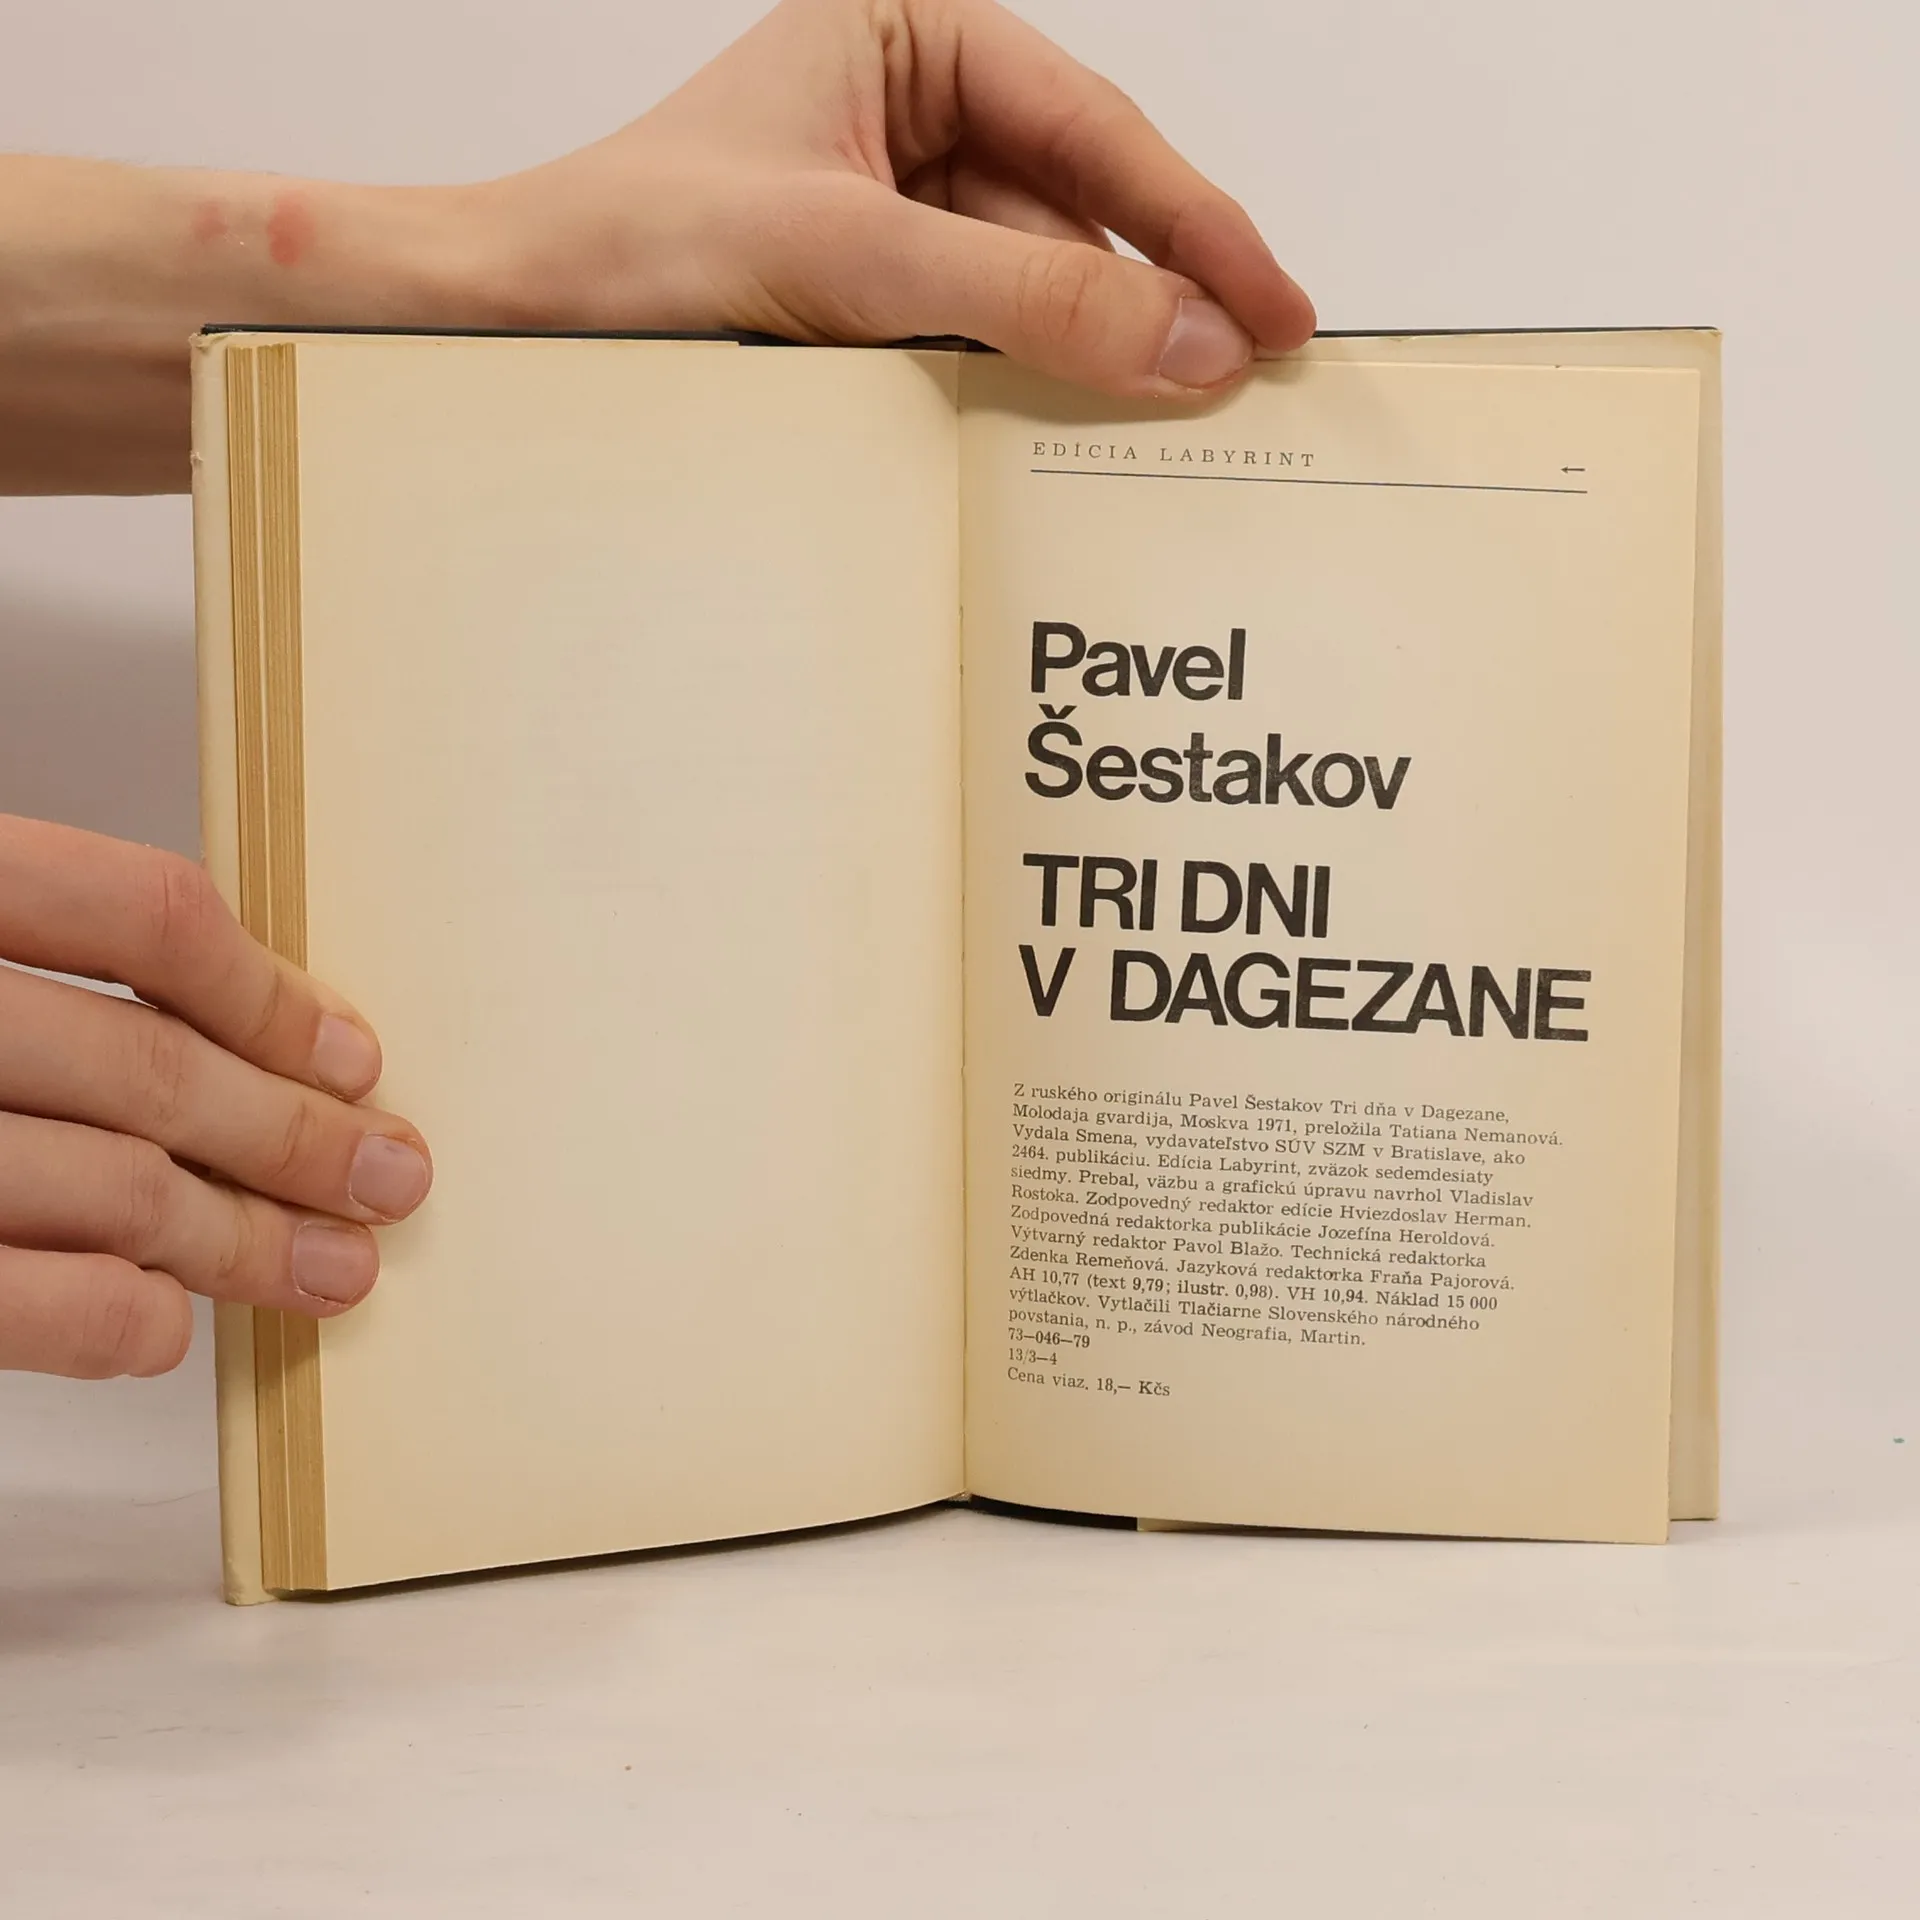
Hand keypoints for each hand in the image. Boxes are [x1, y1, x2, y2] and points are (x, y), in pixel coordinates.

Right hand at [0, 817, 431, 1378]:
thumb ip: (32, 962)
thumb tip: (246, 1033)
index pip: (139, 917)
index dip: (269, 992)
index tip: (350, 1054)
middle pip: (146, 1066)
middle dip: (293, 1135)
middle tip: (388, 1178)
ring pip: (107, 1187)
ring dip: (243, 1240)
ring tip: (332, 1268)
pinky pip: (15, 1300)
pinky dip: (111, 1317)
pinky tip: (167, 1322)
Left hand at [3, 0, 1313, 489]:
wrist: (493, 332)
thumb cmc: (627, 252)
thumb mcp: (851, 262)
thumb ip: (1029, 300)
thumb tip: (1193, 347)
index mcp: (905, 46)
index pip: (1091, 133)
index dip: (1195, 226)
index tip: (1274, 310)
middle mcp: (902, 122)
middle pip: (1077, 212)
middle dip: (1157, 299)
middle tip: (1251, 387)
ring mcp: (883, 217)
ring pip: (1032, 288)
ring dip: (1088, 361)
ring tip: (1164, 437)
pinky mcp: (859, 307)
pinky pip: (975, 343)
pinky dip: (1020, 394)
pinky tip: (1057, 447)